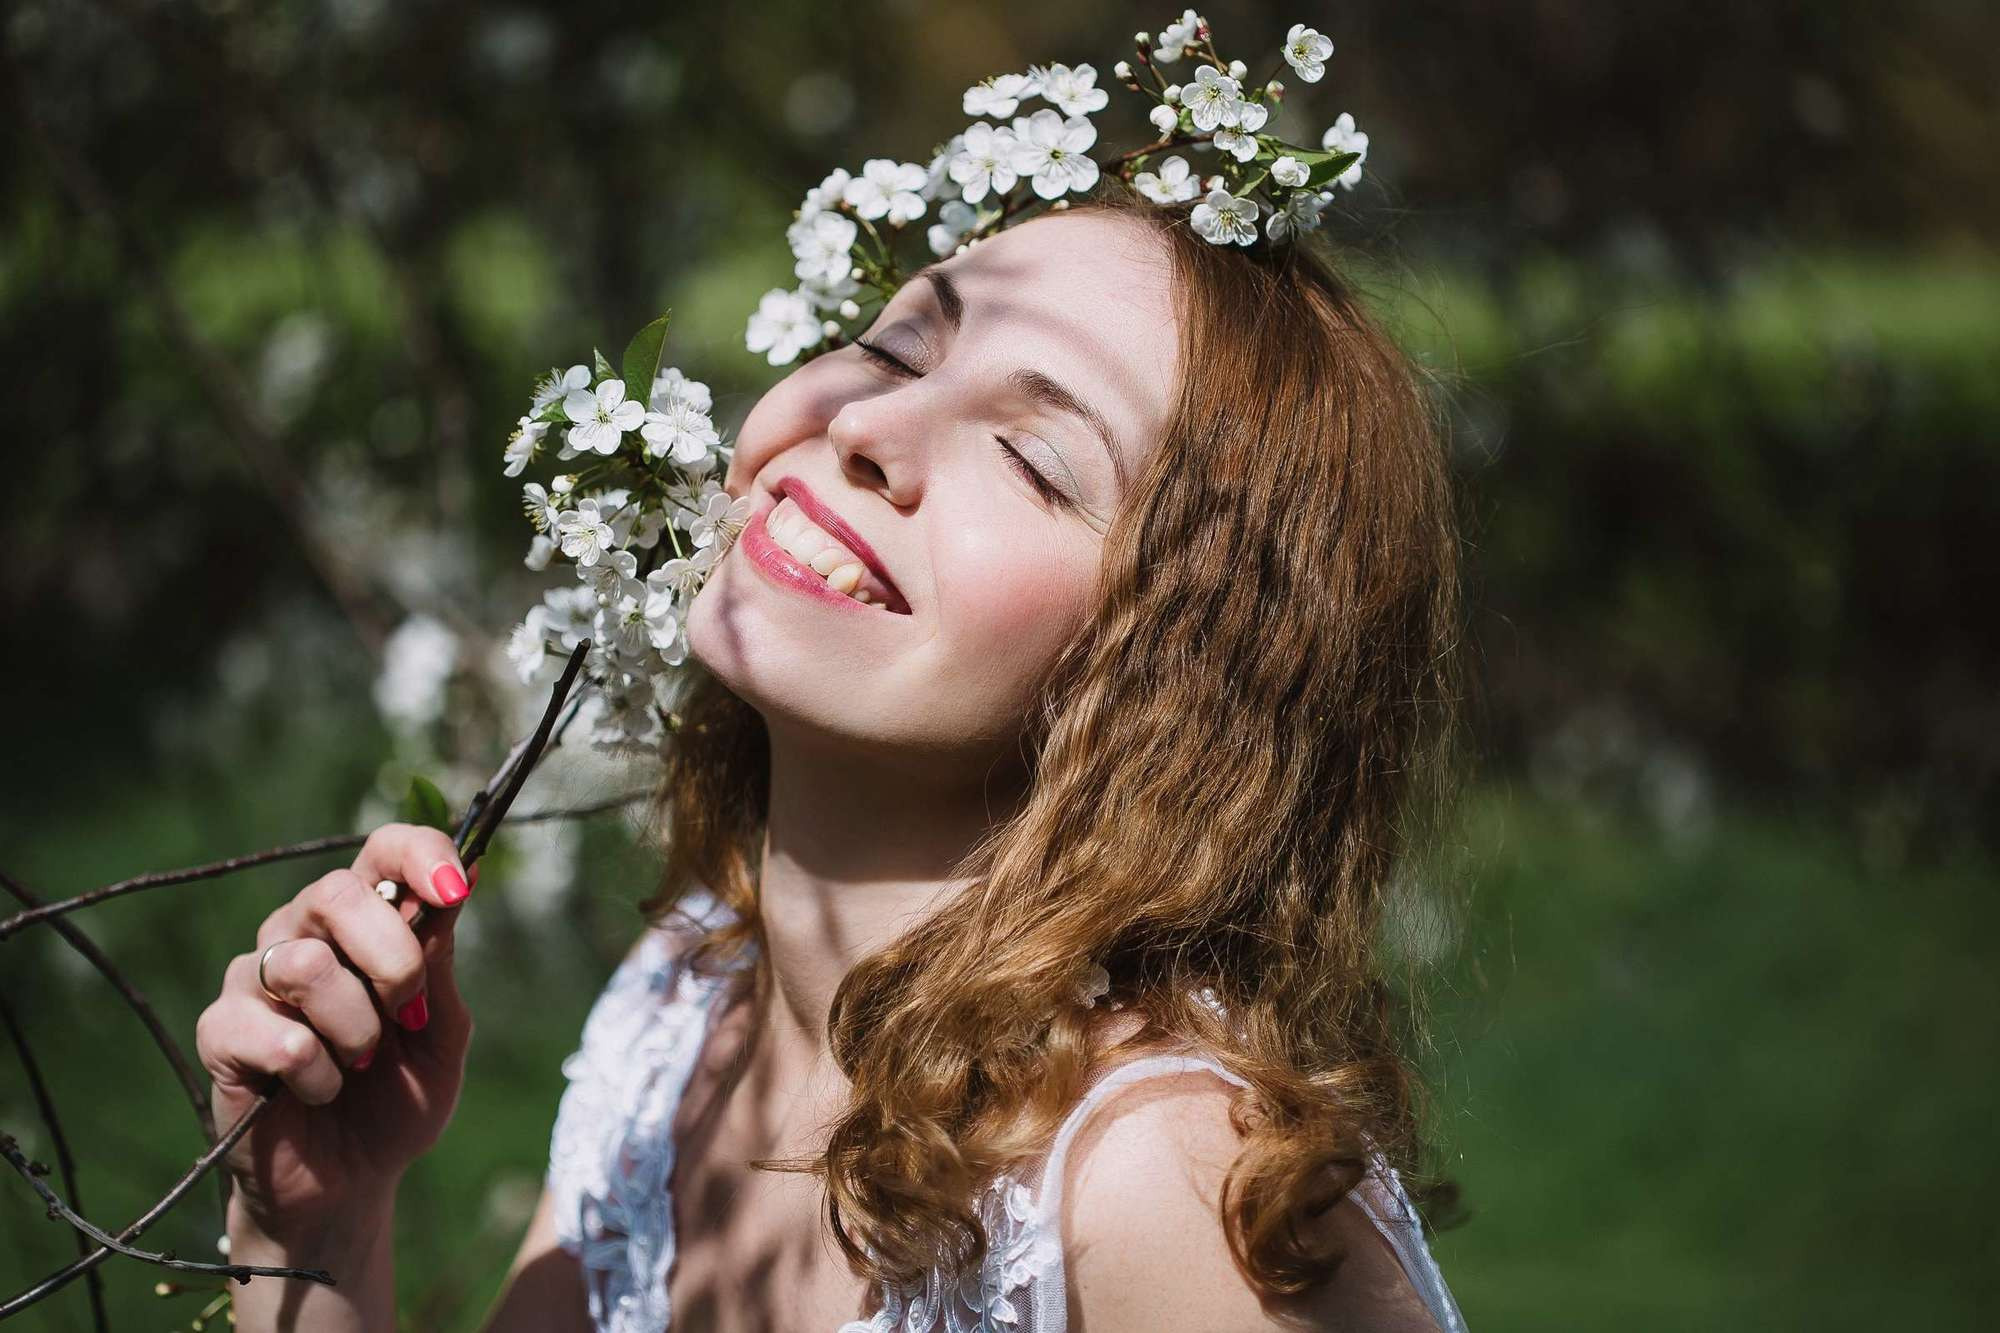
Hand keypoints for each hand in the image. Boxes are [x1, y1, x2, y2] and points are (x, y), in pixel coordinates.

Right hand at [195, 822, 477, 1239]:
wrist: (352, 1182)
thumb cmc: (398, 1098)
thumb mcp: (442, 1032)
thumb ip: (440, 961)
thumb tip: (465, 875)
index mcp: (364, 921)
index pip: (383, 848)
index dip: (420, 854)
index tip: (457, 889)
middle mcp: (303, 934)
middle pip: (336, 892)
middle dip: (392, 958)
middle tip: (408, 1013)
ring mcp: (254, 979)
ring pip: (305, 965)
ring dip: (356, 1028)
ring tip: (360, 1065)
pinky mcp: (221, 1033)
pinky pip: (276, 1035)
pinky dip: (318, 1074)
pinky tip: (321, 1092)